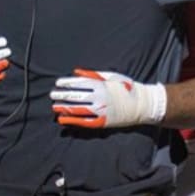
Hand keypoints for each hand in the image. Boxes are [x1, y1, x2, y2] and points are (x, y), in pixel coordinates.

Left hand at [50, 69, 166, 127]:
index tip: (58, 83)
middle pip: (76, 97)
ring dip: (64, 108)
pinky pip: (85, 122)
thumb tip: (76, 72)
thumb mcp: (111, 76)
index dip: (67, 83)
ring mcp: (101, 111)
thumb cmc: (126, 87)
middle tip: (52, 95)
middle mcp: (99, 98)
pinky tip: (63, 120)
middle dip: (63, 96)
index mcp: (101, 85)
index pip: (79, 83)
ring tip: (54, 107)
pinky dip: (73, 121)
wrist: (141, 104)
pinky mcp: (103, 122)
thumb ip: (93, 75)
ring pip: (77, 110)